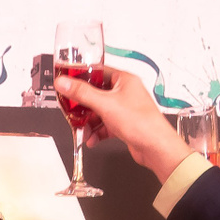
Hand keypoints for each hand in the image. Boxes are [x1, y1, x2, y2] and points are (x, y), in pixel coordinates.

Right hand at [55, 66, 190, 179]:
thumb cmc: (141, 123)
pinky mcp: (124, 124)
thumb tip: (63, 83)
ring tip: (83, 130)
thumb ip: (81, 93)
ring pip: (99, 111)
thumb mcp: (105, 104)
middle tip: (72, 110)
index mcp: (124, 80)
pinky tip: (92, 139)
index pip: (98, 72)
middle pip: (96, 94)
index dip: (82, 78)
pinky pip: (105, 124)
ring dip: (89, 122)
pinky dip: (97, 132)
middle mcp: (125, 92)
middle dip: (83, 106)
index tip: (69, 83)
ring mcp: (125, 109)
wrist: (155, 147)